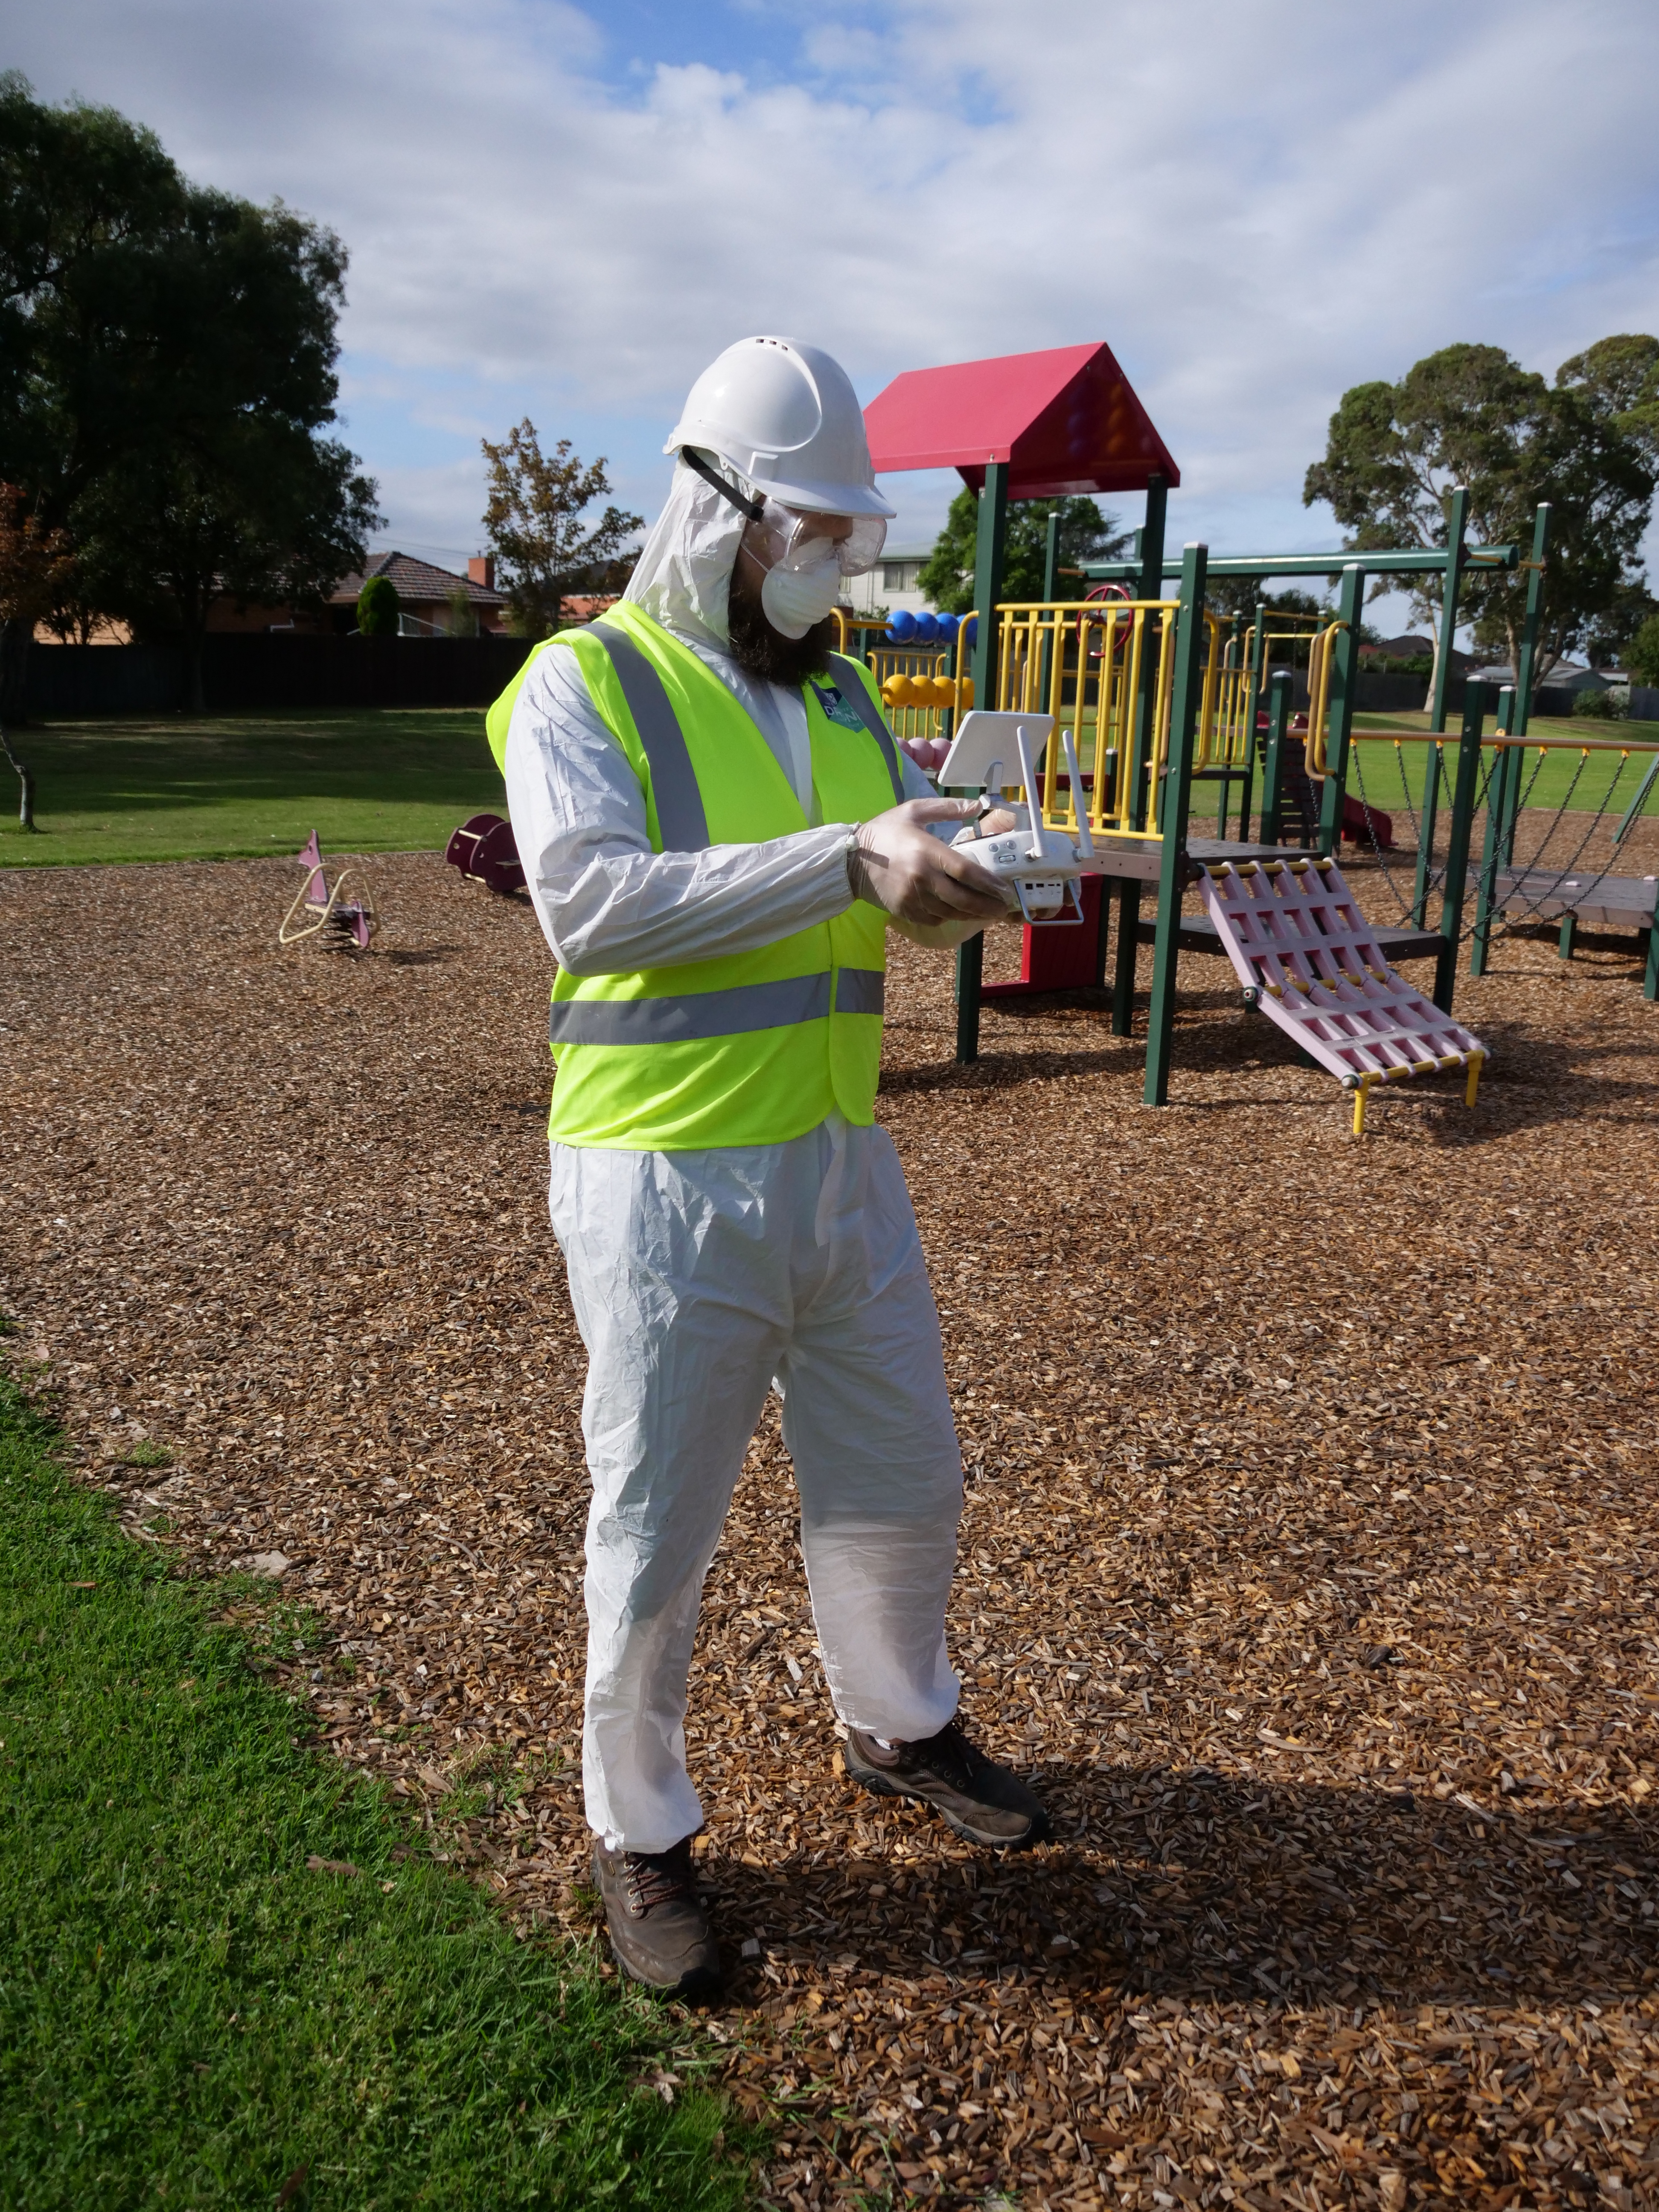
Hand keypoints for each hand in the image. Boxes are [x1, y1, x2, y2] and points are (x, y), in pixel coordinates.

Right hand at [849, 799, 1015, 926]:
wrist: (850, 859)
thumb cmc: (884, 831)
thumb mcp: (914, 810)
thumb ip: (946, 808)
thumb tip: (976, 806)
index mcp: (926, 851)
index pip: (966, 871)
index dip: (988, 883)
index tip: (1004, 888)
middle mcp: (921, 877)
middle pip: (963, 899)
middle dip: (987, 906)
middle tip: (1003, 908)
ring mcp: (913, 897)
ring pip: (951, 912)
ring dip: (972, 915)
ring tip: (988, 913)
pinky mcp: (905, 910)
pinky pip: (934, 919)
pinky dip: (950, 917)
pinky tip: (960, 913)